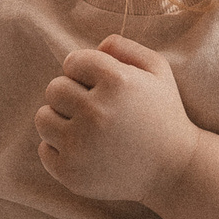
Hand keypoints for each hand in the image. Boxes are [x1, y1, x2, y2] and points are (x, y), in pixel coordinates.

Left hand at [33, 35, 202, 204]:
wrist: (175, 171)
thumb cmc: (163, 115)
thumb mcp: (157, 70)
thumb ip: (124, 47)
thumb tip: (94, 47)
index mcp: (117, 82)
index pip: (72, 62)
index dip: (86, 73)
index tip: (101, 87)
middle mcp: (96, 112)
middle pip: (54, 89)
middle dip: (71, 96)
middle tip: (96, 110)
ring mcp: (81, 145)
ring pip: (43, 118)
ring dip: (61, 121)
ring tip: (87, 130)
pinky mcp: (71, 172)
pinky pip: (44, 150)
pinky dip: (60, 150)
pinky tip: (86, 152)